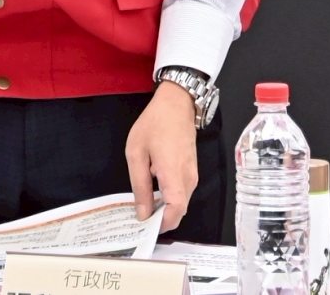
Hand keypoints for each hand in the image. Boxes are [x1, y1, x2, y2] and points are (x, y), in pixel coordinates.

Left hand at [126, 80, 198, 231]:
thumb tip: (143, 212)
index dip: (162, 224)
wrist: (177, 103)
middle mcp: (188, 178)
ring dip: (165, 209)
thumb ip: (140, 185)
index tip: (145, 227)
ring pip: (181, 203)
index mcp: (173, 173)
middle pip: (179, 210)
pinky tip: (154, 192)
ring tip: (144, 205)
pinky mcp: (192, 171)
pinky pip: (182, 192)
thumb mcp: (136, 152)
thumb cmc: (154, 124)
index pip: (176, 210)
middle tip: (140, 218)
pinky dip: (170, 199)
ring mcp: (192, 174)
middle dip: (161, 220)